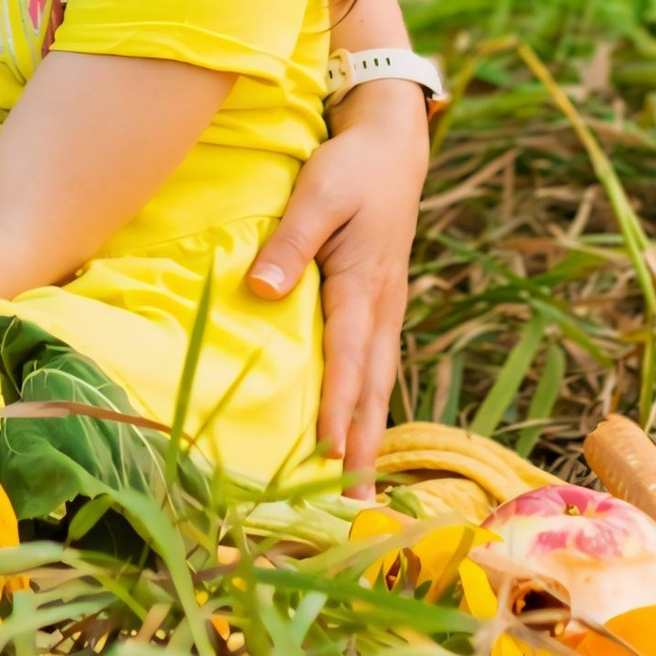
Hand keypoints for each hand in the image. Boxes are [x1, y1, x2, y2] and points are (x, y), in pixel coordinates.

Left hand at [246, 84, 428, 484]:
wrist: (394, 146)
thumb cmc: (351, 167)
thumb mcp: (317, 193)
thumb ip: (289, 243)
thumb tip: (261, 292)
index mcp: (363, 286)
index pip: (347, 360)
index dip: (335, 411)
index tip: (324, 457)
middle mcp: (381, 308)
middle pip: (371, 389)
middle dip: (362, 449)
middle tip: (356, 508)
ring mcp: (386, 309)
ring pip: (378, 383)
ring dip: (368, 436)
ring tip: (360, 492)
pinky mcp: (380, 305)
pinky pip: (376, 367)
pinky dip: (369, 406)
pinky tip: (356, 431)